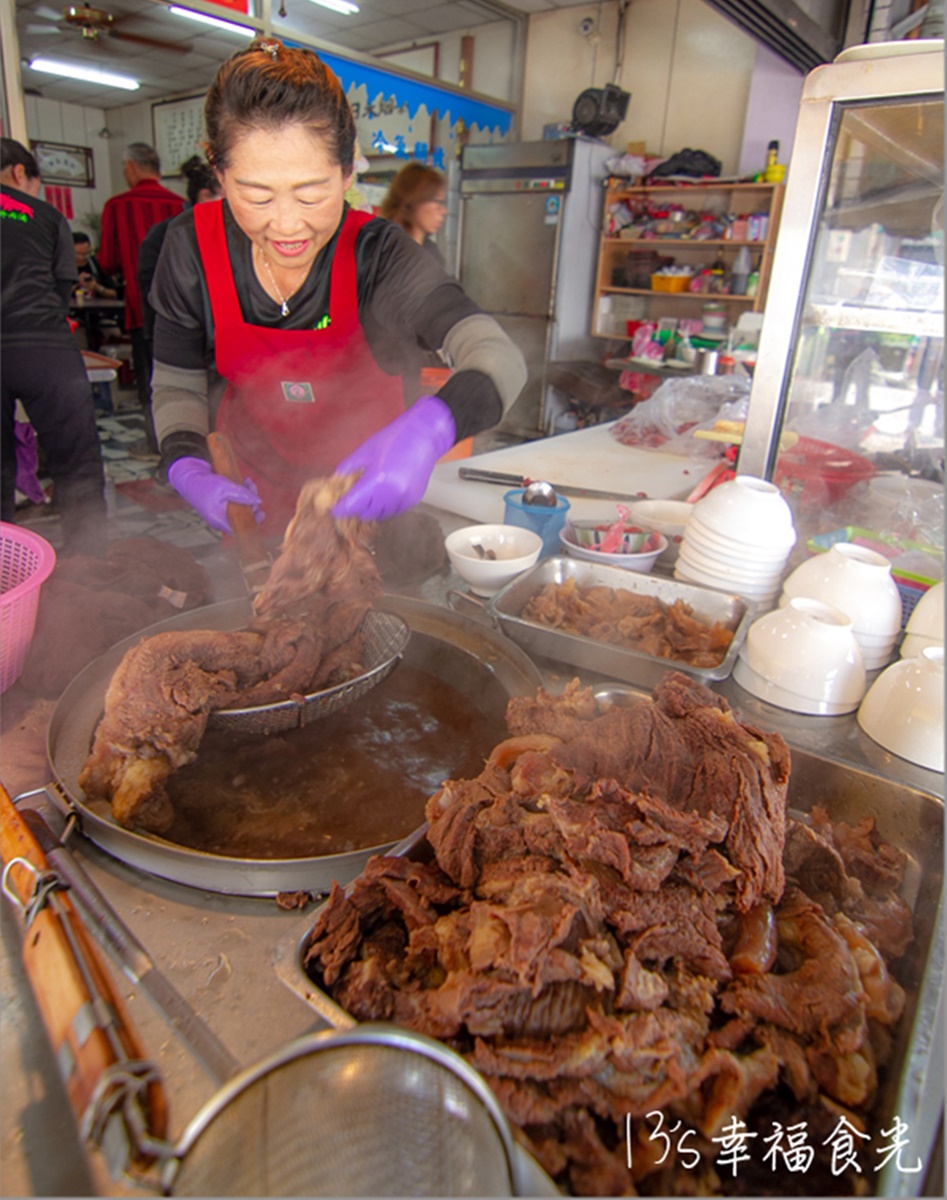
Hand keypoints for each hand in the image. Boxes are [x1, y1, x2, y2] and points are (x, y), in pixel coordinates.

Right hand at [167, 456, 263, 533]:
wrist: (189, 476)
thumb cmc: (203, 484)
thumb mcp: (224, 488)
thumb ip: (242, 495)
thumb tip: (258, 501)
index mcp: (219, 521)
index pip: (240, 529)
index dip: (253, 522)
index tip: (261, 512)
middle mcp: (220, 519)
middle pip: (243, 516)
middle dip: (251, 502)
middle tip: (252, 488)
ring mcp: (221, 511)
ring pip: (241, 507)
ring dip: (248, 495)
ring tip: (249, 482)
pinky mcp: (222, 503)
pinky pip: (236, 501)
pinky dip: (242, 492)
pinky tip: (246, 482)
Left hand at [331, 395, 455, 520]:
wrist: (423, 435)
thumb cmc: (397, 438)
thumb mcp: (365, 452)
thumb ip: (348, 470)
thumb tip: (337, 482)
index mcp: (378, 481)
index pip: (352, 505)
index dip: (341, 507)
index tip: (335, 507)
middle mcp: (392, 494)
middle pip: (365, 513)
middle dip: (355, 507)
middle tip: (351, 498)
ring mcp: (404, 498)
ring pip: (379, 515)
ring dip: (371, 508)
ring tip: (368, 493)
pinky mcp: (412, 500)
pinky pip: (393, 511)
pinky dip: (385, 506)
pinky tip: (383, 492)